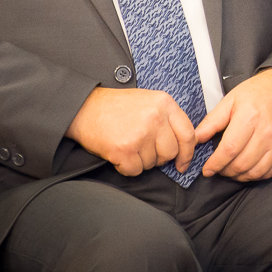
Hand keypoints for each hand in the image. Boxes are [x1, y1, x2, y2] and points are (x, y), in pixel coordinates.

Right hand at [66, 87, 197, 176]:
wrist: (84, 108)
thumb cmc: (116, 107)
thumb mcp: (149, 101)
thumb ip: (167, 118)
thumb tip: (182, 145)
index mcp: (165, 103)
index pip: (188, 133)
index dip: (187, 153)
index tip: (183, 163)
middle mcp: (155, 117)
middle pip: (170, 152)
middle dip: (158, 158)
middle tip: (143, 150)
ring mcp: (141, 134)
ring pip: (152, 163)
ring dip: (140, 161)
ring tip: (128, 146)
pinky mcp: (124, 149)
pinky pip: (135, 170)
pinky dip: (126, 167)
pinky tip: (119, 154)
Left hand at [196, 69, 271, 181]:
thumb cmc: (258, 93)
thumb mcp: (231, 100)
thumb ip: (212, 121)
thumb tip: (195, 139)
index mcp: (250, 118)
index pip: (229, 150)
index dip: (215, 164)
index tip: (207, 170)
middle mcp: (266, 133)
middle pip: (241, 164)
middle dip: (225, 171)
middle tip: (218, 169)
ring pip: (255, 172)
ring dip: (239, 176)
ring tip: (231, 170)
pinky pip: (270, 172)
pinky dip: (256, 176)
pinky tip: (248, 170)